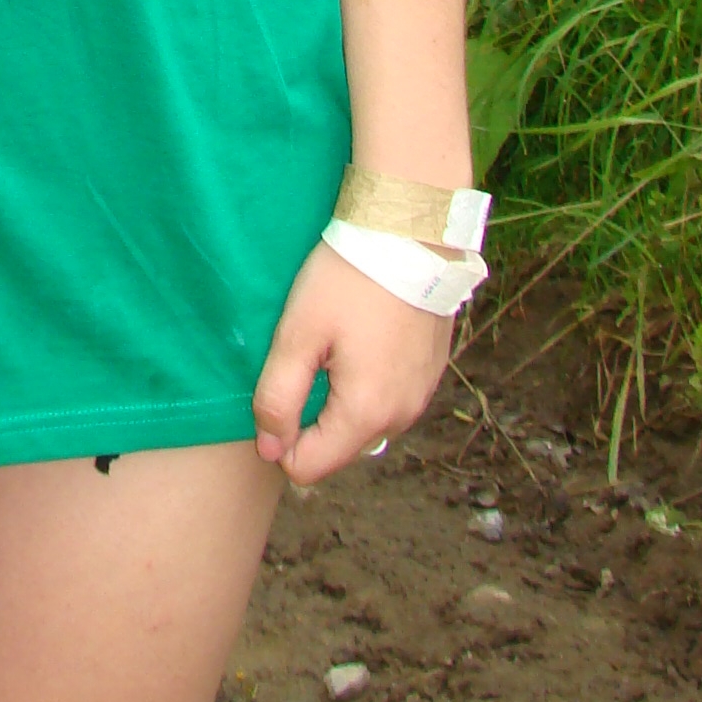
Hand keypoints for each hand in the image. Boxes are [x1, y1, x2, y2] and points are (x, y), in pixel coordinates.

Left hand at [252, 242, 451, 486]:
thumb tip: (270, 450)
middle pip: (338, 448)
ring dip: (341, 401)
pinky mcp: (431, 374)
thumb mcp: (297, 334)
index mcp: (365, 413)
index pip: (309, 468)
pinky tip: (360, 339)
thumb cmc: (347, 279)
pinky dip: (368, 384)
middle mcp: (401, 417)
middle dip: (312, 418)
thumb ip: (278, 398)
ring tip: (333, 344)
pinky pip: (388, 400)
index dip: (280, 438)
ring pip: (364, 424)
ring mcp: (421, 396)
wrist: (410, 233)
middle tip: (306, 357)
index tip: (278, 387)